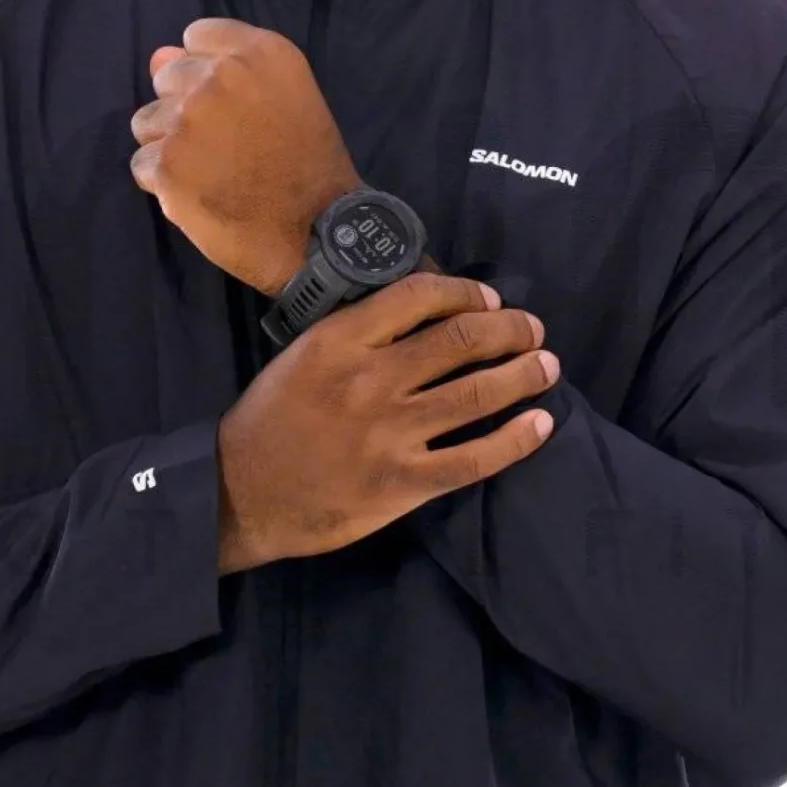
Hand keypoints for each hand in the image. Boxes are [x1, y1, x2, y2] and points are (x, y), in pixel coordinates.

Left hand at [129, 18, 360, 294]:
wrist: (317, 234)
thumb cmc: (310, 167)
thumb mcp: (285, 100)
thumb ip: (221, 67)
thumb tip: (157, 56)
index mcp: (260, 54)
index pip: (197, 37)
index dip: (206, 72)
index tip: (229, 104)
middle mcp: (220, 78)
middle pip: (168, 77)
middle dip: (185, 107)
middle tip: (224, 145)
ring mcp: (188, 121)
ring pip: (146, 121)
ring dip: (169, 146)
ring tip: (210, 172)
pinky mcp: (166, 165)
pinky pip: (142, 164)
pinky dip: (164, 184)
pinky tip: (200, 195)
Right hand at [215, 273, 558, 569]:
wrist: (240, 494)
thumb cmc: (269, 422)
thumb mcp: (301, 357)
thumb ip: (357, 336)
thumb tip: (426, 318)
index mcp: (340, 340)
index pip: (420, 296)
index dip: (468, 292)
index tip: (490, 299)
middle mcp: (370, 380)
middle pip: (461, 339)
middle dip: (509, 329)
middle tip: (532, 330)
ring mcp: (389, 433)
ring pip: (477, 393)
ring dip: (523, 374)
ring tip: (546, 366)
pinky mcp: (402, 482)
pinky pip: (474, 458)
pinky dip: (515, 439)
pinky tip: (540, 425)